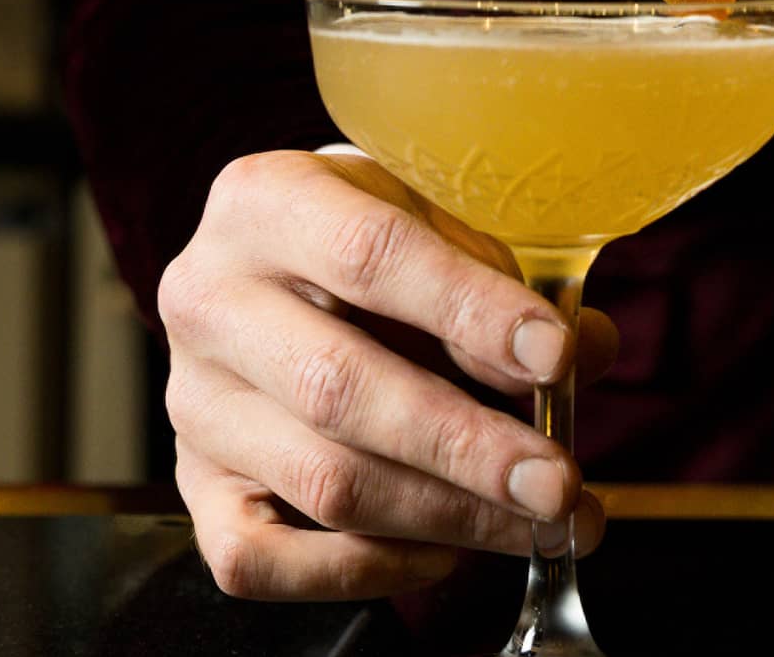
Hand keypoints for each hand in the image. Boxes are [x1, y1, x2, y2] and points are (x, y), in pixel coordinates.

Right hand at [158, 150, 616, 600]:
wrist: (287, 276)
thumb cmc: (383, 250)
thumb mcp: (444, 231)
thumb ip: (508, 287)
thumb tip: (581, 354)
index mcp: (266, 201)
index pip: (370, 255)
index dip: (470, 311)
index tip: (555, 357)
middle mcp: (209, 299)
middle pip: (338, 388)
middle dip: (466, 446)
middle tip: (558, 483)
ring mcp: (192, 401)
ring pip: (321, 482)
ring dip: (449, 516)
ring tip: (541, 523)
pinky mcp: (195, 485)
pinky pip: (260, 560)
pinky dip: (364, 571)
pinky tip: (443, 553)